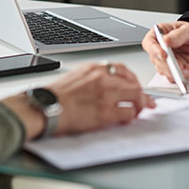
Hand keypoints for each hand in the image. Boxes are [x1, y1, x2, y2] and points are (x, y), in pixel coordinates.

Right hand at [2, 62, 154, 138]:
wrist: (45, 107)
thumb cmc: (54, 96)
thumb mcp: (75, 77)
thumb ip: (92, 79)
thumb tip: (106, 87)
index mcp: (94, 68)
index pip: (122, 69)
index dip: (132, 80)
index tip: (135, 86)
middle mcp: (102, 77)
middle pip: (133, 82)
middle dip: (141, 93)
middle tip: (144, 102)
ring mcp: (106, 93)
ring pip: (135, 96)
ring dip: (139, 105)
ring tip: (137, 112)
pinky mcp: (105, 111)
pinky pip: (128, 112)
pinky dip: (131, 117)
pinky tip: (127, 120)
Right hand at [142, 20, 188, 80]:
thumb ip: (179, 35)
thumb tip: (166, 40)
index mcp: (162, 34)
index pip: (150, 42)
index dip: (154, 49)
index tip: (163, 54)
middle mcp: (163, 48)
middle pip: (155, 59)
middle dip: (164, 64)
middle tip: (175, 64)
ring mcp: (169, 61)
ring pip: (162, 70)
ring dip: (171, 71)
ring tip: (183, 69)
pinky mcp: (177, 71)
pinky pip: (174, 77)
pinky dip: (179, 77)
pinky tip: (185, 73)